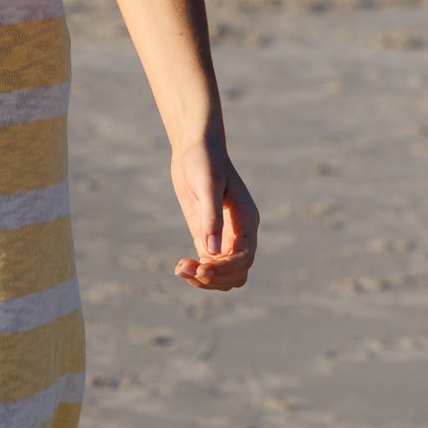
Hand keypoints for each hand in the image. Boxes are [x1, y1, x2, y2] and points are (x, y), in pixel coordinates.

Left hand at [170, 136, 257, 291]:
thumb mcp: (207, 186)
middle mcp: (240, 232)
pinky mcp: (208, 235)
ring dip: (205, 279)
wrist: (195, 148)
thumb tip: (211, 252)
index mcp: (247, 220)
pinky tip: (180, 265)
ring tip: (180, 268)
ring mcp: (225, 236)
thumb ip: (210, 218)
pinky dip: (197, 271)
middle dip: (214, 278)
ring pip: (225, 274)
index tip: (201, 269)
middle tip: (186, 269)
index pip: (245, 257)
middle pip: (238, 272)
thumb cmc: (204, 161)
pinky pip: (209, 264)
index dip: (225, 269)